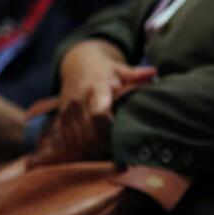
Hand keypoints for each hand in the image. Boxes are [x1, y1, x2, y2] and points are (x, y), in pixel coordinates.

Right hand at [40, 39, 156, 162]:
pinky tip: (91, 149)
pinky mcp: (60, 119)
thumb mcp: (121, 69)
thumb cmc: (106, 70)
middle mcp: (78, 102)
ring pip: (78, 140)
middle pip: (89, 133)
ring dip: (93, 148)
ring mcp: (67, 112)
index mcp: (96, 89)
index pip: (99, 113)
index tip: (121, 132)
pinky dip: (78, 148)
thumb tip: (153, 72)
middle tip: (121, 146)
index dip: (110, 126)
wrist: (78, 65)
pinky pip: (65, 140)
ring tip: (110, 148)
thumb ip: (135, 74)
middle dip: (106, 143)